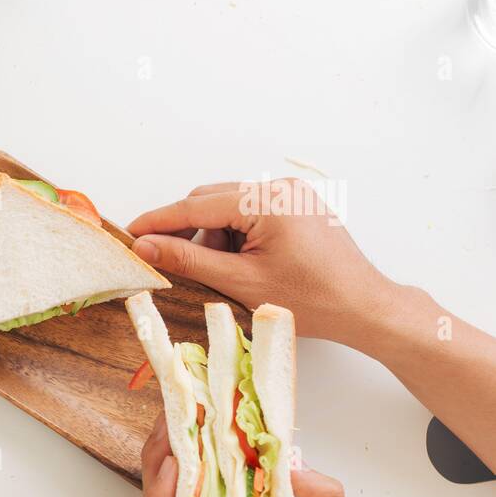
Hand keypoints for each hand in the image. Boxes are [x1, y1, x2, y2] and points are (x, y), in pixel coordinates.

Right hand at [126, 179, 394, 343]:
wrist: (365, 308)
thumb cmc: (311, 300)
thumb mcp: (240, 282)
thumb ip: (187, 260)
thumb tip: (145, 247)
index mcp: (268, 201)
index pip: (196, 205)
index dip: (159, 221)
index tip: (130, 234)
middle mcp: (280, 188)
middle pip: (210, 200)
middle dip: (187, 232)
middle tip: (168, 262)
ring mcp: (291, 195)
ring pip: (228, 207)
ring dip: (212, 237)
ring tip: (219, 273)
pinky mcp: (297, 207)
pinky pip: (250, 213)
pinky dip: (234, 237)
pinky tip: (238, 265)